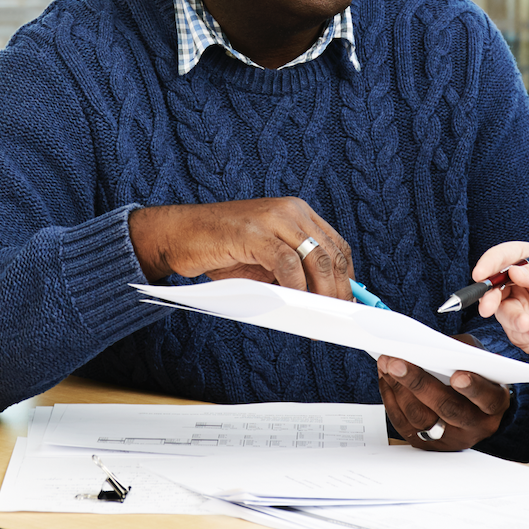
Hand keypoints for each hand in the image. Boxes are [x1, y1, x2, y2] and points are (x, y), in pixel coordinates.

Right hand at [127, 198, 354, 300]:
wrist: (180, 234)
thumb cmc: (222, 247)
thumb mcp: (266, 258)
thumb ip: (293, 271)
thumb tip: (321, 301)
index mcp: (298, 212)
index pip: (337, 246)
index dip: (347, 278)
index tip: (347, 304)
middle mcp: (290, 210)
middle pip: (331, 254)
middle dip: (339, 291)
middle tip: (337, 318)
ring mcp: (272, 218)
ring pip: (315, 258)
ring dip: (322, 293)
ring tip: (319, 318)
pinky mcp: (254, 232)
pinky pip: (287, 263)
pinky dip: (296, 287)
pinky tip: (295, 304)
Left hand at [377, 334, 511, 451]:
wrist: (475, 409)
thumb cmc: (476, 377)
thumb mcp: (478, 358)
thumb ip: (461, 351)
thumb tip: (427, 344)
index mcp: (494, 403)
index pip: (487, 398)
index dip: (474, 388)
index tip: (458, 375)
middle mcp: (475, 425)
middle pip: (447, 408)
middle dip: (418, 383)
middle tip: (397, 362)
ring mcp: (451, 438)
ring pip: (422, 418)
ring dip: (398, 389)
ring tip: (386, 365)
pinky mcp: (429, 443)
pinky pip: (405, 424)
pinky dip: (392, 399)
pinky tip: (386, 379)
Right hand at [471, 241, 528, 358]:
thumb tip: (514, 272)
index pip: (503, 257)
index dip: (489, 262)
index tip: (481, 273)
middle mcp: (520, 285)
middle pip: (493, 287)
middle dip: (487, 297)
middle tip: (488, 306)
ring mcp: (522, 309)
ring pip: (501, 312)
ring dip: (511, 319)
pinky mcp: (526, 332)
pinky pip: (514, 334)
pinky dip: (522, 334)